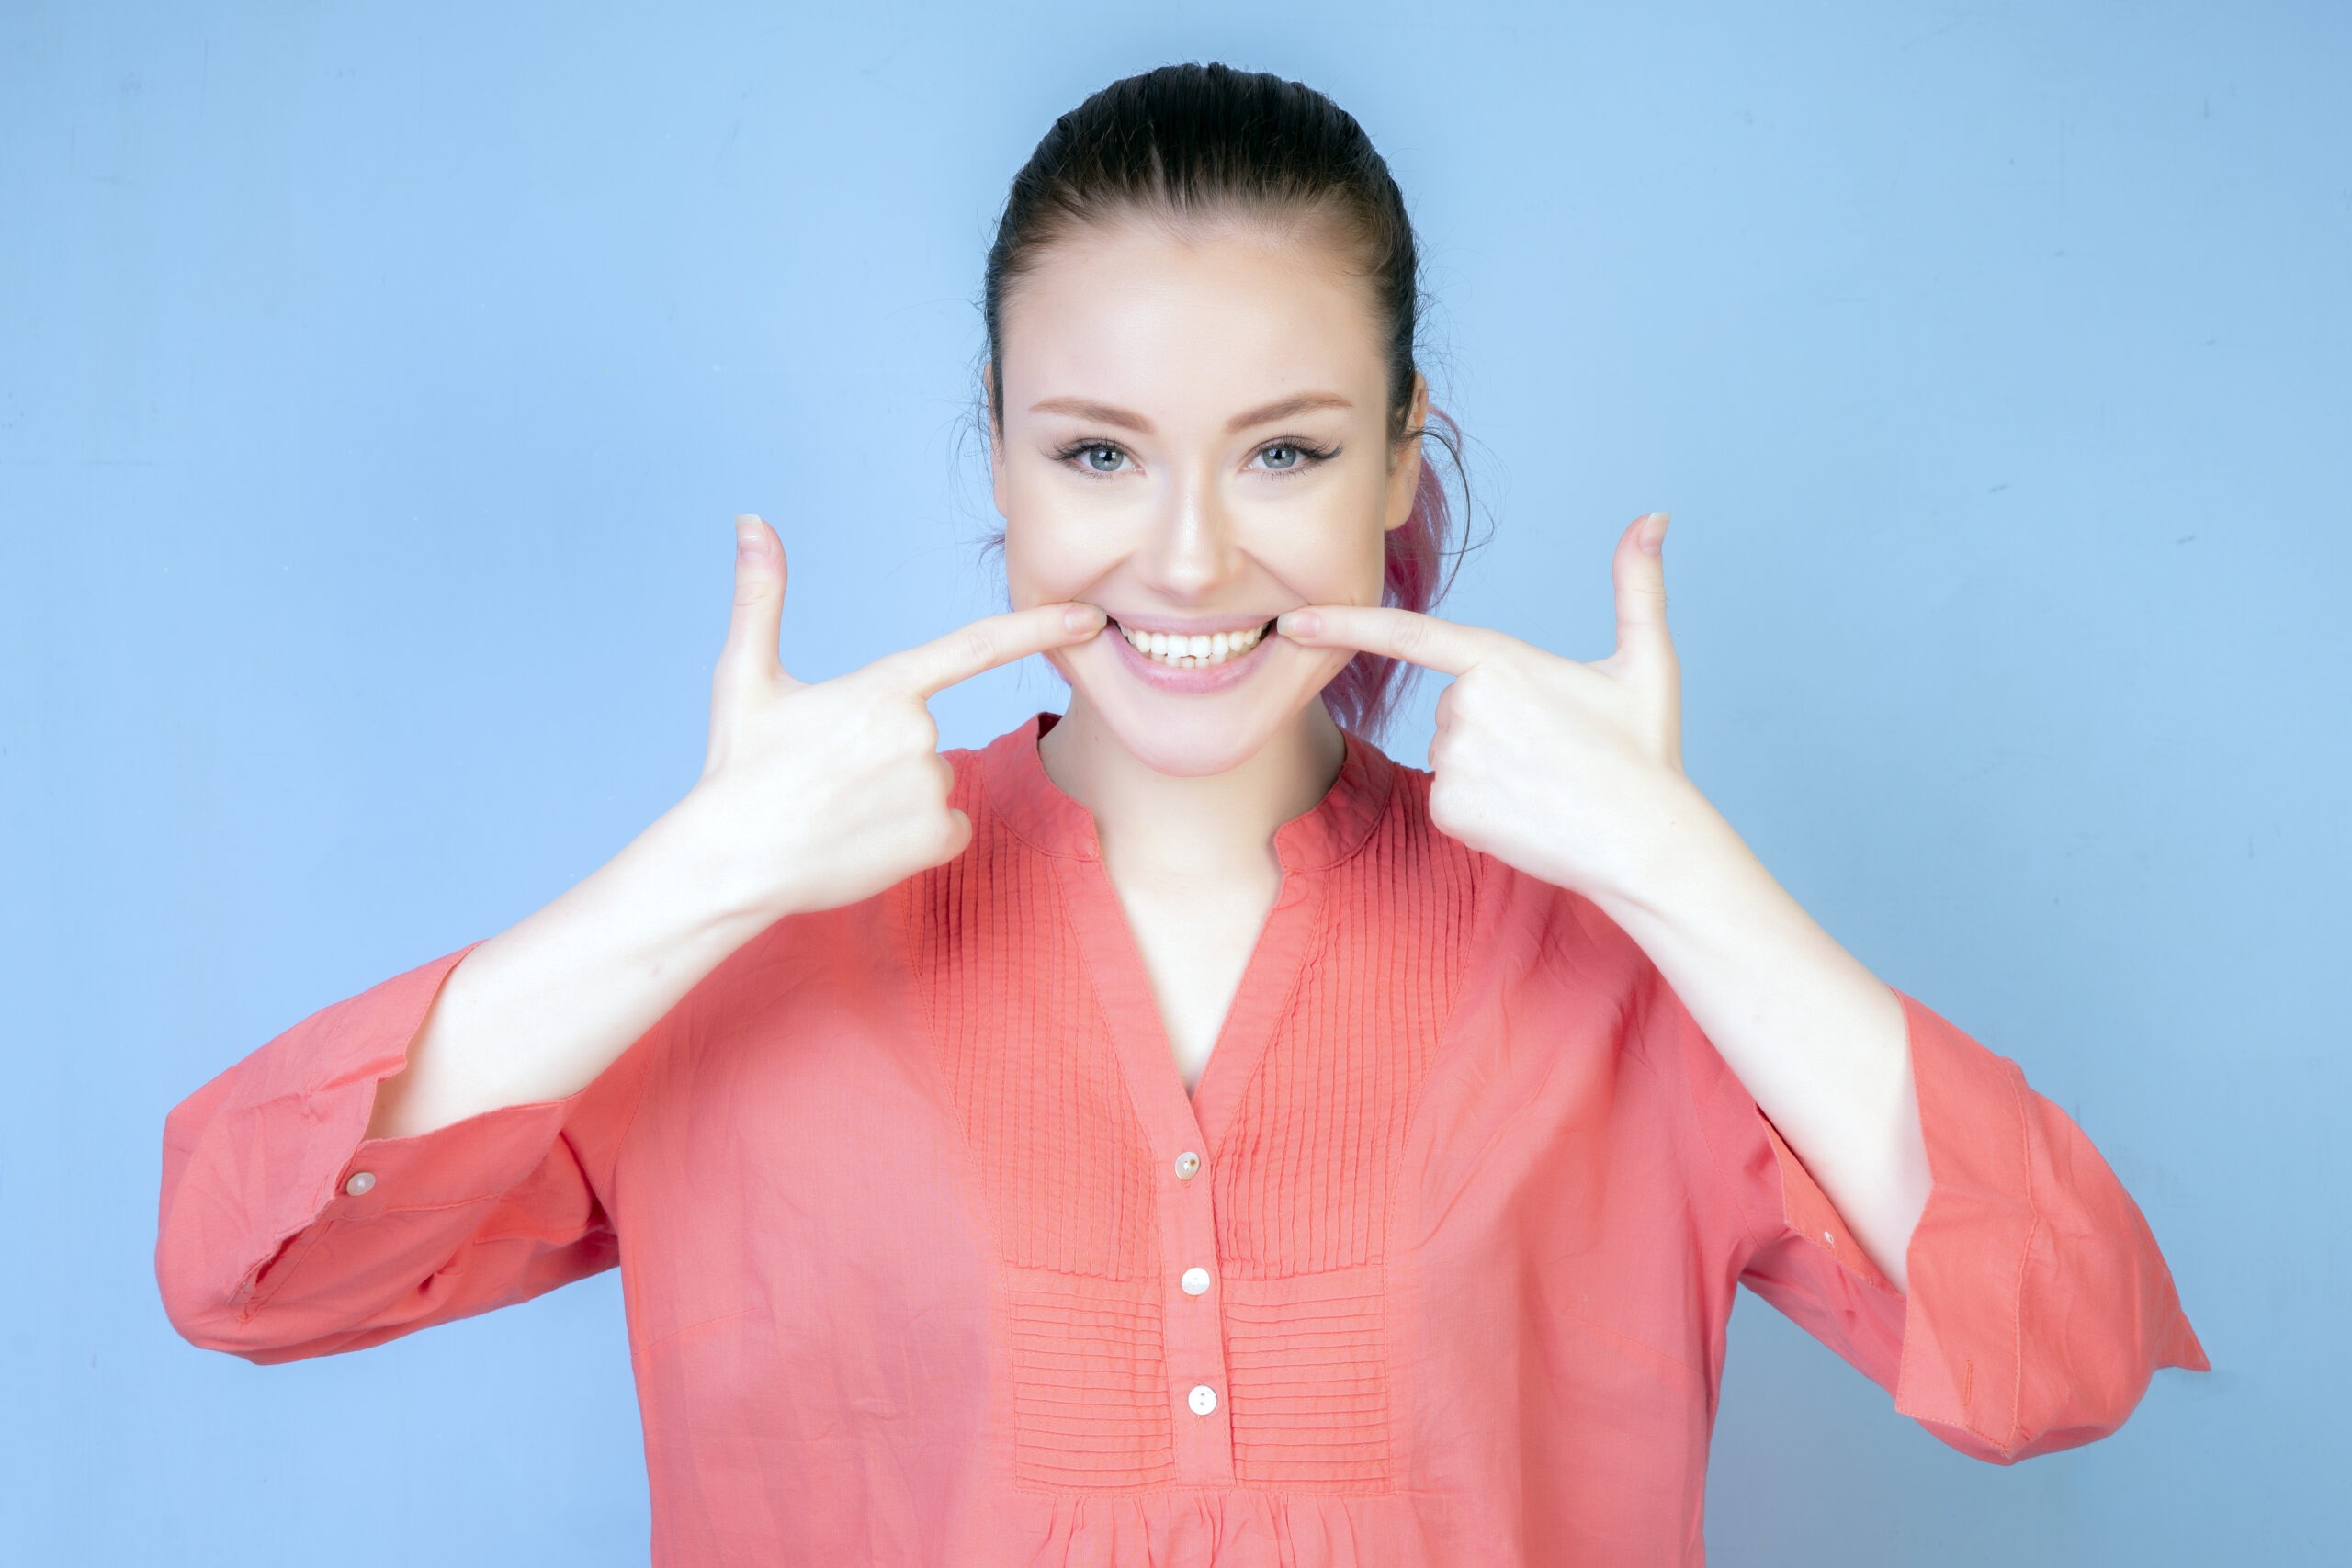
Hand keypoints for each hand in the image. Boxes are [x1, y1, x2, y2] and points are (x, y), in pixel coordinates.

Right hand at [690, 514, 1104, 918]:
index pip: (977, 646)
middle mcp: (919, 734)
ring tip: (837, 809)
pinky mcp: (937, 838)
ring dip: (895, 795)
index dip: (1039, 628)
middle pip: (926, 734)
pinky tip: (863, 839)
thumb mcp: (745, 676)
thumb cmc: (738, 768)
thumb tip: (752, 519)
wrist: (732, 862)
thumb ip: (761, 596)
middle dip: (885, 753)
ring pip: (933, 781)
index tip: (1090, 617)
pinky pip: (947, 826)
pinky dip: (914, 835)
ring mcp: (932, 788)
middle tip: (828, 776)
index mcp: (883, 687)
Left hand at [1277, 510, 1701, 905]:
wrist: (1646, 844)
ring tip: (1545, 782)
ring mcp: (1452, 760)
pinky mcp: (1449, 809)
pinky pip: (1450, 797)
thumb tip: (1655, 516)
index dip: (1343, 624)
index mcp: (1502, 661)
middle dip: (1493, 724)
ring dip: (1489, 766)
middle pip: (1453, 706)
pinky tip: (1526, 813)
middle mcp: (1465, 706)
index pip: (1408, 634)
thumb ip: (1637, 586)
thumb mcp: (1646, 664)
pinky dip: (1483, 807)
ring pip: (1450, 752)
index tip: (1292, 620)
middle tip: (1553, 750)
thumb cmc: (1646, 755)